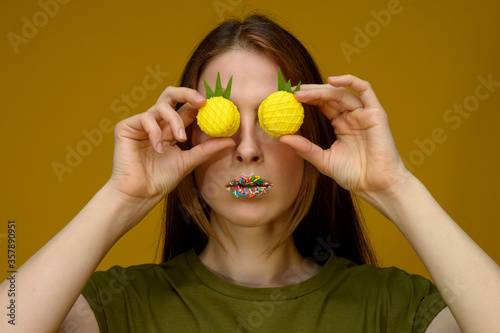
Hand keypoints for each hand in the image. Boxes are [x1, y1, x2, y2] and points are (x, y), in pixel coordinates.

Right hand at [107, 86, 234, 205]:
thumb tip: (231, 140)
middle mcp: (157, 122)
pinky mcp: (126, 127)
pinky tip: (159, 149)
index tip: (217, 105)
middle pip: (171, 94)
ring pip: (161, 106)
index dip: (201, 104)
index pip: (187, 109)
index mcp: (171, 129)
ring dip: (174, 121)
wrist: (140, 194)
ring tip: (180, 138)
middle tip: (202, 102)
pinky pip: (145, 118)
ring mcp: (141, 124)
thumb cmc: (161, 180)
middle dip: (187, 93)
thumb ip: (207, 149)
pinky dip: (155, 132)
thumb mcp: (189, 161)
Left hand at [280, 75, 410, 201]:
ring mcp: (364, 113)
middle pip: (329, 96)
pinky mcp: (376, 113)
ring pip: (341, 93)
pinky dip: (350, 81)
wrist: (376, 186)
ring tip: (302, 93)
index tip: (285, 98)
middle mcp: (352, 116)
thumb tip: (282, 137)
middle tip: (290, 91)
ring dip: (321, 90)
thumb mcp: (323, 160)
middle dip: (309, 91)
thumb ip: (305, 148)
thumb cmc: (353, 176)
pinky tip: (332, 80)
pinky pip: (365, 90)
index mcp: (341, 124)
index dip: (305, 99)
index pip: (321, 105)